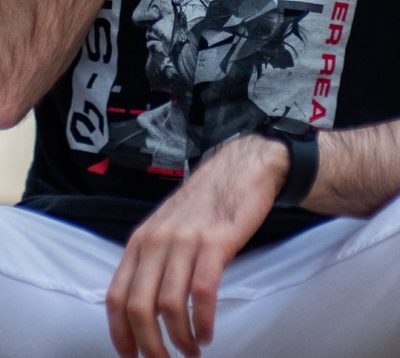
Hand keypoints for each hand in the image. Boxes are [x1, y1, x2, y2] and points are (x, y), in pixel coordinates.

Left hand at [106, 135, 287, 357]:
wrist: (240, 167)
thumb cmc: (205, 201)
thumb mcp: (165, 225)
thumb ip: (151, 258)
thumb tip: (142, 305)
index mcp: (140, 240)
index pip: (115, 295)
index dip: (119, 333)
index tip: (130, 357)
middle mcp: (157, 241)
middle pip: (139, 307)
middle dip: (149, 346)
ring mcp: (185, 241)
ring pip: (169, 306)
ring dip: (179, 340)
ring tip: (191, 351)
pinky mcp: (215, 242)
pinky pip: (202, 293)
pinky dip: (203, 322)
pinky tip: (208, 333)